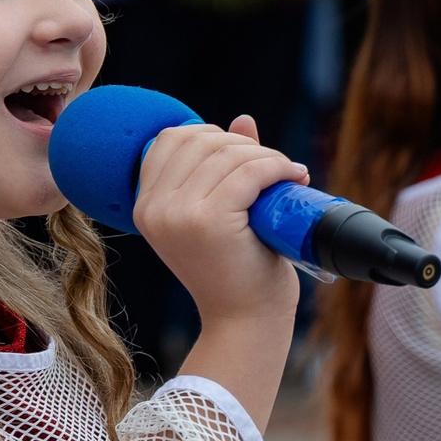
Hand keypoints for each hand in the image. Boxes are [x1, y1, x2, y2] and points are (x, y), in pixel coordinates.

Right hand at [132, 114, 304, 328]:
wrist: (246, 321)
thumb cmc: (237, 271)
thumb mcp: (221, 212)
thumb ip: (225, 167)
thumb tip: (243, 120)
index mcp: (146, 205)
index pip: (172, 139)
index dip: (213, 136)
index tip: (245, 157)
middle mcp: (154, 208)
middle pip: (201, 140)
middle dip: (244, 145)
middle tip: (274, 168)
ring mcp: (178, 215)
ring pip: (229, 153)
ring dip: (267, 156)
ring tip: (288, 174)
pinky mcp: (209, 221)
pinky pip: (249, 172)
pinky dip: (277, 166)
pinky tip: (294, 176)